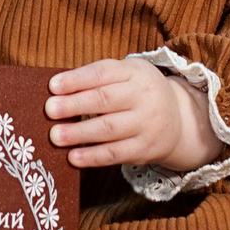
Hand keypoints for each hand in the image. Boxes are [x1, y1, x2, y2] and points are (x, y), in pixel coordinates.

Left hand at [46, 58, 219, 171]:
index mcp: (135, 72)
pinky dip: (92, 157)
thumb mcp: (126, 75)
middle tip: (50, 110)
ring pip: (109, 129)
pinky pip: (115, 154)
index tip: (53, 86)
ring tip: (55, 136)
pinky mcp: (145, 149)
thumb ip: (96, 78)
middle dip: (74, 105)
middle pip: (104, 100)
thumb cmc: (137, 93)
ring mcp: (147, 124)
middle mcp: (144, 96)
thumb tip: (56, 90)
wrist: (179, 120)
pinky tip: (72, 157)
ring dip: (79, 133)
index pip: (102, 73)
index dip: (77, 80)